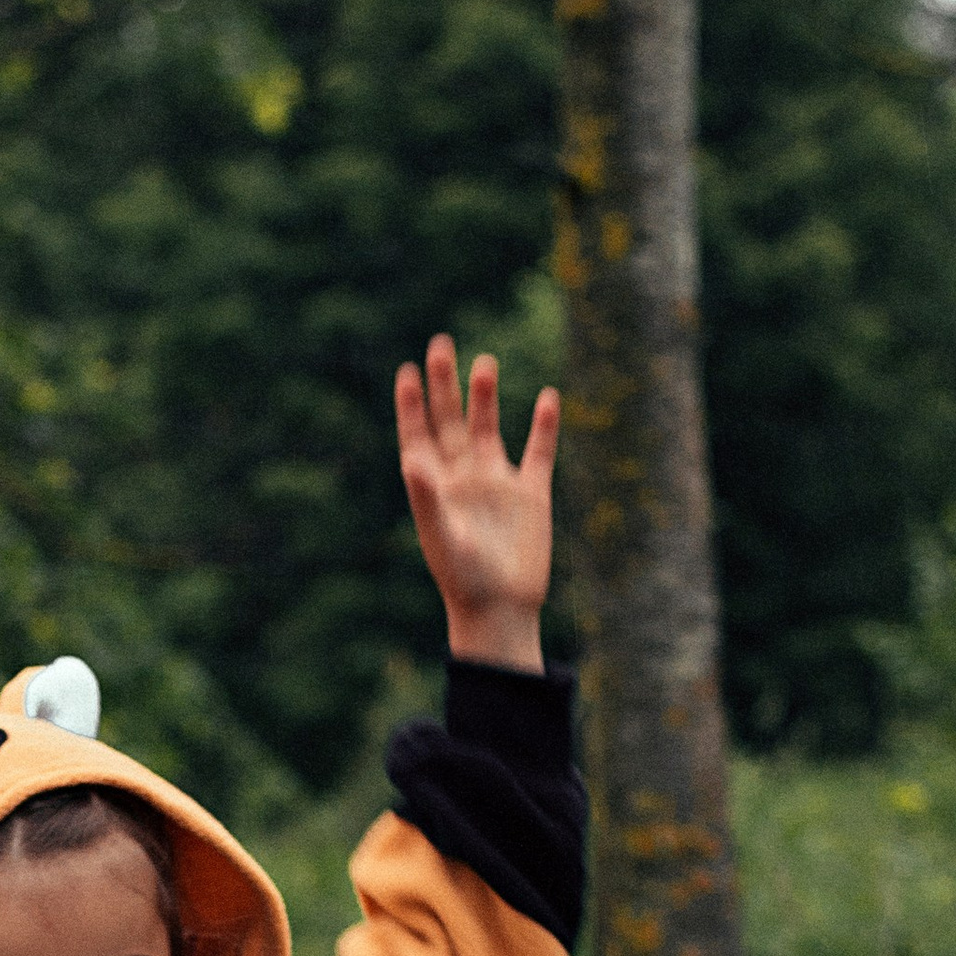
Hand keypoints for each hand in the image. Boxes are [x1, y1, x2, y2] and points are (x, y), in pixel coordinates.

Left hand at [393, 335, 558, 673]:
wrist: (502, 612)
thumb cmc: (464, 581)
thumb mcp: (442, 535)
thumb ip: (427, 495)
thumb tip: (412, 459)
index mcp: (436, 487)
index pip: (419, 436)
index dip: (412, 405)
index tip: (407, 371)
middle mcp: (464, 479)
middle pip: (452, 422)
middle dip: (445, 386)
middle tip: (441, 344)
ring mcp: (497, 485)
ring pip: (490, 430)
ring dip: (486, 398)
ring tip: (484, 363)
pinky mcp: (531, 496)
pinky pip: (539, 453)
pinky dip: (544, 426)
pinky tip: (548, 397)